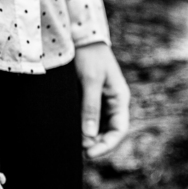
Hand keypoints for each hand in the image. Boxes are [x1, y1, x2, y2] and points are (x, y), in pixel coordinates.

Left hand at [75, 42, 130, 158]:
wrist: (79, 35)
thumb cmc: (88, 55)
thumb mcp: (90, 81)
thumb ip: (90, 108)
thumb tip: (88, 136)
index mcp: (119, 99)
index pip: (119, 130)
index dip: (106, 145)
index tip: (89, 154)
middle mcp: (112, 103)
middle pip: (107, 132)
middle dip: (94, 143)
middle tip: (76, 149)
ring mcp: (100, 101)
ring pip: (95, 128)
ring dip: (85, 137)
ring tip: (70, 141)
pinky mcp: (87, 99)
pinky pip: (85, 119)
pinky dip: (78, 127)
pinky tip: (68, 130)